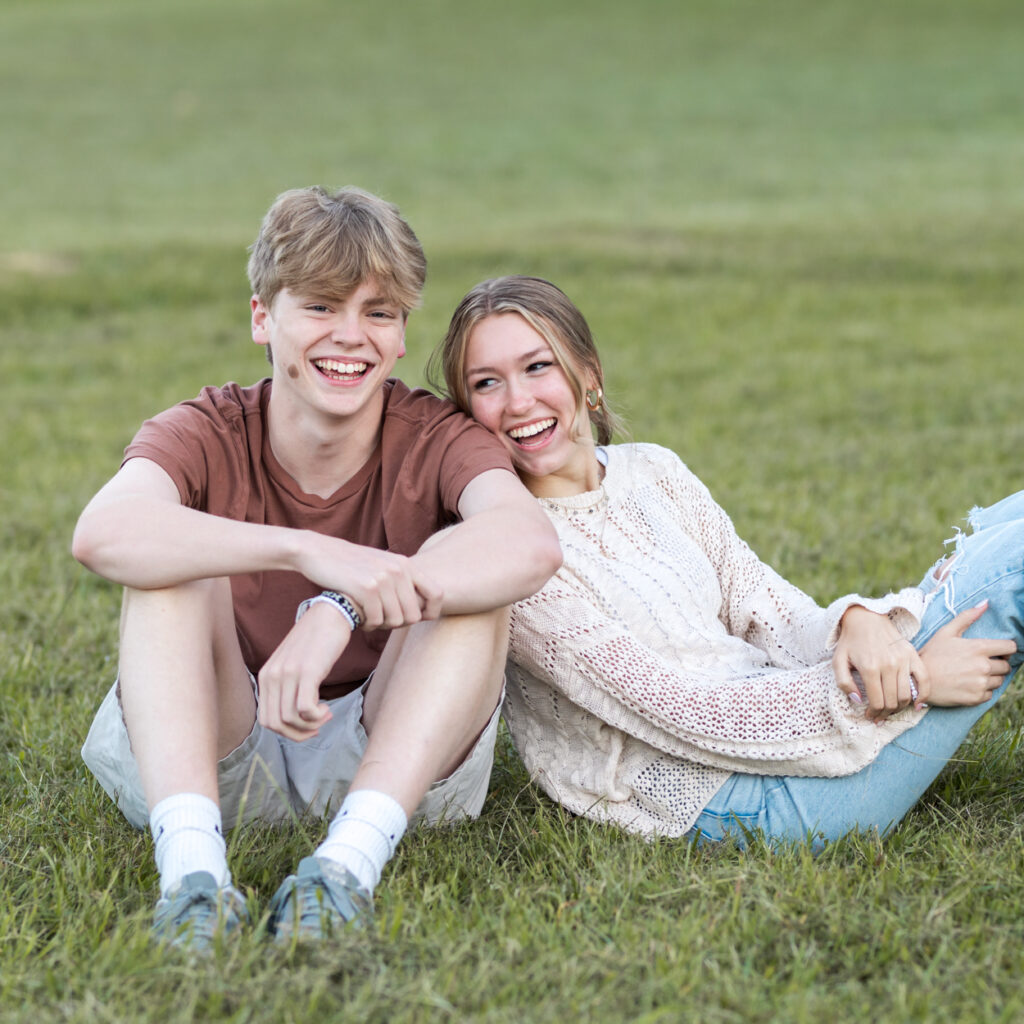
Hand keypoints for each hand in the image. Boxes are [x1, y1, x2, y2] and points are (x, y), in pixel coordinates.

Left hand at [257, 602, 350, 740]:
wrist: (330, 614)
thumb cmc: (316, 641)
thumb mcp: (292, 664)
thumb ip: (286, 685)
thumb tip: (293, 716)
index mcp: (266, 676)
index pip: (266, 720)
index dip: (287, 732)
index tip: (307, 726)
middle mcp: (272, 676)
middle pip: (276, 724)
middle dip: (298, 734)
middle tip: (317, 726)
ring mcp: (288, 673)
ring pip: (290, 719)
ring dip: (310, 725)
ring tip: (325, 714)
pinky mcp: (307, 671)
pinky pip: (305, 708)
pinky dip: (316, 716)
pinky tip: (327, 708)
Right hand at [297, 534, 443, 630]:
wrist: (318, 552)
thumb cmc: (350, 564)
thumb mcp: (381, 564)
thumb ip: (401, 581)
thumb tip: (421, 611)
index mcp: (405, 564)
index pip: (437, 593)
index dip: (431, 612)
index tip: (417, 619)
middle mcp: (398, 570)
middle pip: (414, 614)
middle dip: (398, 623)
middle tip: (382, 620)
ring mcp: (383, 578)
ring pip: (396, 620)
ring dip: (382, 625)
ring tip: (370, 618)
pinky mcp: (366, 588)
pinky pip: (377, 620)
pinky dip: (368, 624)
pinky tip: (360, 618)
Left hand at [833, 605, 929, 720]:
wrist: (865, 618)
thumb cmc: (850, 642)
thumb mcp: (838, 661)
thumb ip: (844, 683)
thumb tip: (858, 700)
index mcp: (869, 668)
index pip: (877, 702)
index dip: (873, 713)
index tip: (870, 717)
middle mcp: (889, 665)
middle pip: (892, 701)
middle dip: (885, 713)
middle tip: (880, 716)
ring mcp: (903, 660)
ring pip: (907, 695)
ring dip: (900, 708)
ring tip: (891, 710)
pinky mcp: (913, 655)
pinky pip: (924, 680)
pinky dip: (923, 696)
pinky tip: (917, 705)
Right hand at [919, 600, 1016, 705]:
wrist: (916, 681)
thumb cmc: (931, 654)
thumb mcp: (946, 632)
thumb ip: (967, 617)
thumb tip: (986, 603)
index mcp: (978, 648)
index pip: (1010, 647)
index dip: (1005, 648)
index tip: (998, 651)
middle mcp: (983, 666)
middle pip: (1006, 666)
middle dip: (997, 663)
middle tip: (980, 663)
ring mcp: (980, 683)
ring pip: (999, 680)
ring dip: (990, 677)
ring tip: (972, 674)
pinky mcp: (976, 698)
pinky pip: (990, 694)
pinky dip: (982, 690)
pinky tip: (968, 685)